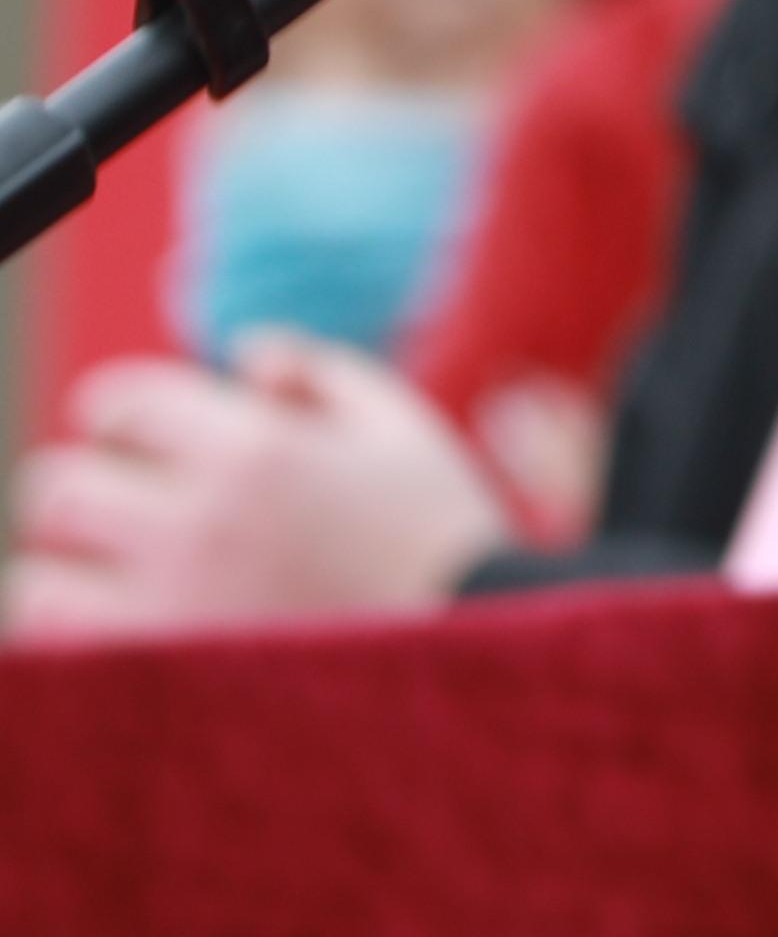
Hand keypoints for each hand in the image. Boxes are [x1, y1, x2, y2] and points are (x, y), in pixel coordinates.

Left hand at [5, 336, 512, 638]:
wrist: (474, 651)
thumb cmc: (441, 532)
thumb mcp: (400, 426)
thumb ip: (317, 372)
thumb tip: (242, 354)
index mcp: (253, 449)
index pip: (116, 404)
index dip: (119, 411)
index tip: (135, 433)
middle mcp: (197, 524)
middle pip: (55, 489)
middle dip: (81, 488)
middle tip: (116, 506)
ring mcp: (172, 610)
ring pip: (36, 584)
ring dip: (64, 573)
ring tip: (109, 581)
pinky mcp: (165, 684)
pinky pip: (61, 660)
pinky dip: (74, 641)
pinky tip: (119, 633)